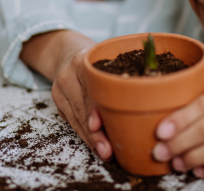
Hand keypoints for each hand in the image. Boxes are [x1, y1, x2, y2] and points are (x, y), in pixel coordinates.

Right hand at [20, 30, 112, 159]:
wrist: (68, 52)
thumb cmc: (98, 59)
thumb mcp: (111, 59)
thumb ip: (123, 75)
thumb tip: (146, 97)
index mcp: (82, 60)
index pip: (91, 90)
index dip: (98, 112)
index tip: (107, 127)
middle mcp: (67, 74)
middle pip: (83, 108)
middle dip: (97, 132)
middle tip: (109, 150)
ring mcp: (59, 88)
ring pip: (76, 119)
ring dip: (91, 138)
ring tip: (105, 152)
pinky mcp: (57, 100)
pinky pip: (71, 121)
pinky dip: (84, 134)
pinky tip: (95, 145)